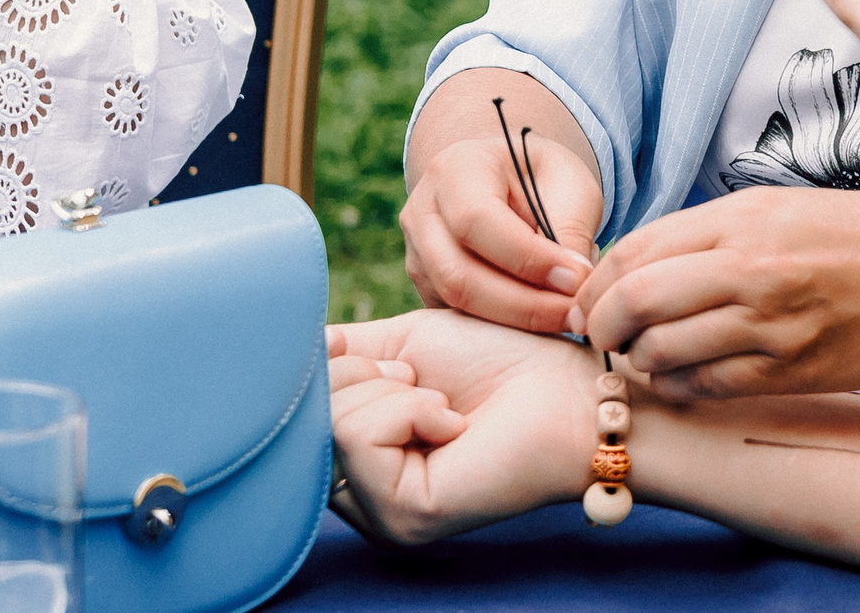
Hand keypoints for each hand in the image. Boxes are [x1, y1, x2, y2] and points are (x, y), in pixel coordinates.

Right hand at [326, 311, 598, 545]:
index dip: (339, 364)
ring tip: (444, 405)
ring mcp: (377, 512)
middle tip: (426, 382)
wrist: (567, 388)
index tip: (399, 363)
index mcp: (358, 456)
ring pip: (330, 422)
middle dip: (367, 372)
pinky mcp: (401, 516)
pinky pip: (360, 437)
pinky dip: (409, 409)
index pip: (299, 402)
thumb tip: (292, 352)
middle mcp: (359, 493)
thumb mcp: (403, 342)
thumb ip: (340, 356)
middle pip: (307, 412)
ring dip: (394, 389)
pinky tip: (452, 424)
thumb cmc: (499, 361)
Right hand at [401, 135, 602, 334]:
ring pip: (455, 302)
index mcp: (455, 169)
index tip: (577, 279)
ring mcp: (415, 252)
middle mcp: (422, 211)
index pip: (477, 221)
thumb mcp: (568, 184)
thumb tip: (573, 288)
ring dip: (514, 320)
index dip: (528, 258)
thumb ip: (569, 230)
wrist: (509, 182)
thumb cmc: (543, 179)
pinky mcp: (424, 285)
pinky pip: (456, 316)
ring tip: (564, 317)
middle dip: (524, 304)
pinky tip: (540, 318)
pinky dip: (500, 324)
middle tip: (575, 313)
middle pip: (458, 274)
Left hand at [573, 186, 859, 399]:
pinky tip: (683, 379)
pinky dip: (681, 387)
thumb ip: (705, 235)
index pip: (636, 252)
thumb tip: (631, 269)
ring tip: (645, 358)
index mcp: (742, 218)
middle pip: (637, 301)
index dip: (597, 284)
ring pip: (666, 351)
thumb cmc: (850, 236)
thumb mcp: (775, 209)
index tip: (588, 303)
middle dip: (603, 327)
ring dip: (641, 361)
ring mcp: (773, 321)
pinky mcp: (792, 368)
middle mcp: (752, 265)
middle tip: (601, 339)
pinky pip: (709, 387)